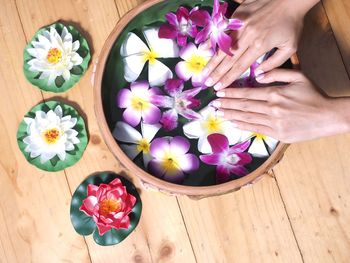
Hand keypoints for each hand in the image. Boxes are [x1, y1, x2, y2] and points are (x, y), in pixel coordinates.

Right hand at [203, 0, 309, 90]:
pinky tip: (204, 49)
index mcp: (260, 46)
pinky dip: (213, 41)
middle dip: (217, 73)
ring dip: (212, 61)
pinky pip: (222, 32)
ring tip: (204, 72)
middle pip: (228, 60)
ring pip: (223, 47)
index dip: (228, 78)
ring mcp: (240, 26)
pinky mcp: (237, 17)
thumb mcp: (290, 47)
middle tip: (207, 83)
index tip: (218, 87)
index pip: (240, 67)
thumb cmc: (292, 24)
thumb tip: (258, 74)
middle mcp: (247, 37)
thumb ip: (274, 63)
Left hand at [213, 69, 349, 142]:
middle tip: (214, 104)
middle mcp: (272, 108)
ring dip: (231, 115)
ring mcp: (274, 122)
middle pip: (243, 106)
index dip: (232, 93)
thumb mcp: (299, 76)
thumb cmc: (314, 95)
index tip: (220, 93)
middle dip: (227, 104)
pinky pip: (256, 129)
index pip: (247, 93)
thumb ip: (277, 73)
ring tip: (219, 113)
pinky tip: (233, 123)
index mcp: (275, 93)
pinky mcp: (277, 134)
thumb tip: (258, 76)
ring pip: (247, 118)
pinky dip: (243, 126)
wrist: (329, 116)